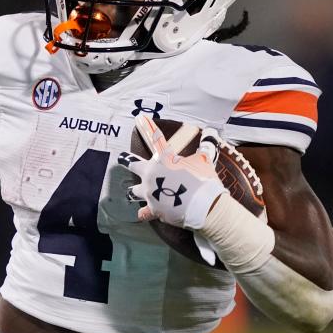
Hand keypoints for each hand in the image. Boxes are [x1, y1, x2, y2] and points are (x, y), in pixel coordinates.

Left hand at [120, 115, 225, 229]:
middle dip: (128, 162)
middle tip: (122, 159)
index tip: (139, 119)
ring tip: (132, 191)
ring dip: (136, 190)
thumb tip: (211, 132)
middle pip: (133, 166)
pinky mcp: (153, 209)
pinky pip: (144, 213)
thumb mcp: (205, 160)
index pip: (155, 140)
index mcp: (162, 159)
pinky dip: (144, 213)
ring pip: (135, 191)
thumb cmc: (203, 180)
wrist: (204, 205)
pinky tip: (142, 213)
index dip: (148, 128)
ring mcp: (150, 193)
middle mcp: (151, 175)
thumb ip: (206, 146)